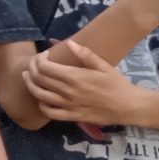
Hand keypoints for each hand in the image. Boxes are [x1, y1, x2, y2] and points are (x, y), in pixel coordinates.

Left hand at [21, 43, 140, 123]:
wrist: (128, 106)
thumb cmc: (117, 84)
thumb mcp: (104, 66)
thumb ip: (86, 54)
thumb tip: (70, 43)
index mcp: (74, 77)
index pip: (45, 66)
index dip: (39, 59)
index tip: (44, 55)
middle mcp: (67, 91)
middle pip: (39, 78)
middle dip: (33, 68)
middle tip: (35, 64)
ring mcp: (68, 105)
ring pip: (39, 94)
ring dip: (30, 84)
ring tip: (30, 77)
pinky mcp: (72, 116)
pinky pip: (50, 112)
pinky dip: (41, 104)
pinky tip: (42, 98)